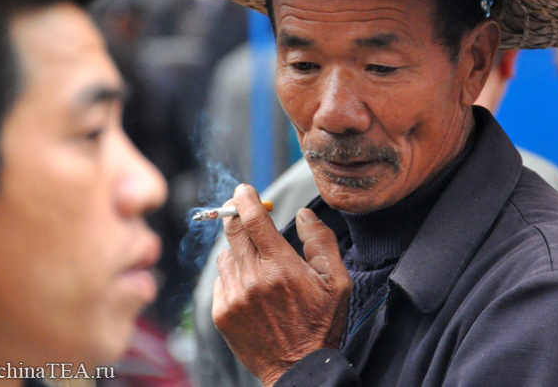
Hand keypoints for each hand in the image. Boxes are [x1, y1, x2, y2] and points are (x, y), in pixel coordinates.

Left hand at [213, 184, 351, 386]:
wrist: (297, 368)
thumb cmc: (321, 324)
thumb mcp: (337, 282)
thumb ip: (321, 242)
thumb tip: (304, 214)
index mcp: (281, 266)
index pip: (253, 218)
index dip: (246, 198)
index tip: (244, 189)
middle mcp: (253, 278)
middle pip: (233, 230)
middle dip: (237, 215)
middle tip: (243, 211)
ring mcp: (234, 296)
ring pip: (225, 255)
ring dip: (238, 251)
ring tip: (258, 265)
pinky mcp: (222, 312)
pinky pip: (221, 280)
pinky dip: (232, 276)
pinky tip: (251, 289)